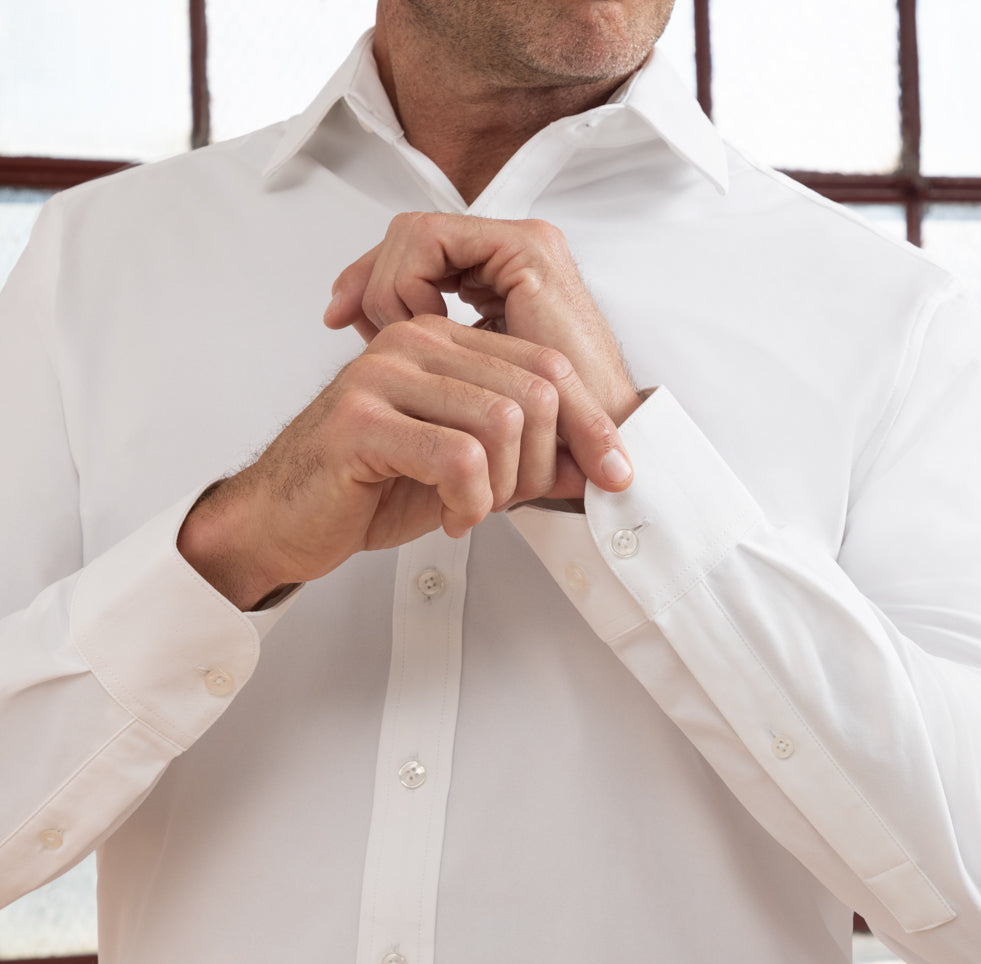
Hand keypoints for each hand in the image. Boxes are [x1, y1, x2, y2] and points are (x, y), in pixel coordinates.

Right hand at [177, 316, 632, 608]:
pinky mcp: (361, 419)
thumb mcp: (466, 470)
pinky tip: (453, 518)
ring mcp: (383, 375)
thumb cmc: (368, 488)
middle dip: (539, 463)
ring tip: (475, 508)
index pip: (545, 366)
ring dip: (503, 485)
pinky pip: (457, 455)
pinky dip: (470, 500)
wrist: (284, 519)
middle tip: (508, 501)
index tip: (611, 474)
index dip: (588, 427)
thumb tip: (595, 468)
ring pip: (500, 420)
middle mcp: (414, 344)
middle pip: (533, 391)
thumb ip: (525, 457)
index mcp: (442, 342)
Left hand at [323, 213, 642, 426]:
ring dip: (389, 290)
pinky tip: (424, 331)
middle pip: (408, 237)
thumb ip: (426, 345)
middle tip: (345, 322)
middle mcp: (512, 251)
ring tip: (405, 342)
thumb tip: (364, 324)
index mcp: (502, 273)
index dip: (370, 279)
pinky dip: (407, 285)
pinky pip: (428, 243)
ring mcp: (523, 246)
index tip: (339, 317)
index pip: (417, 253)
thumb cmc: (541, 426)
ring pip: (411, 235)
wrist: (600, 445)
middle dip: (367, 278)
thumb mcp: (463, 380)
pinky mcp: (526, 252)